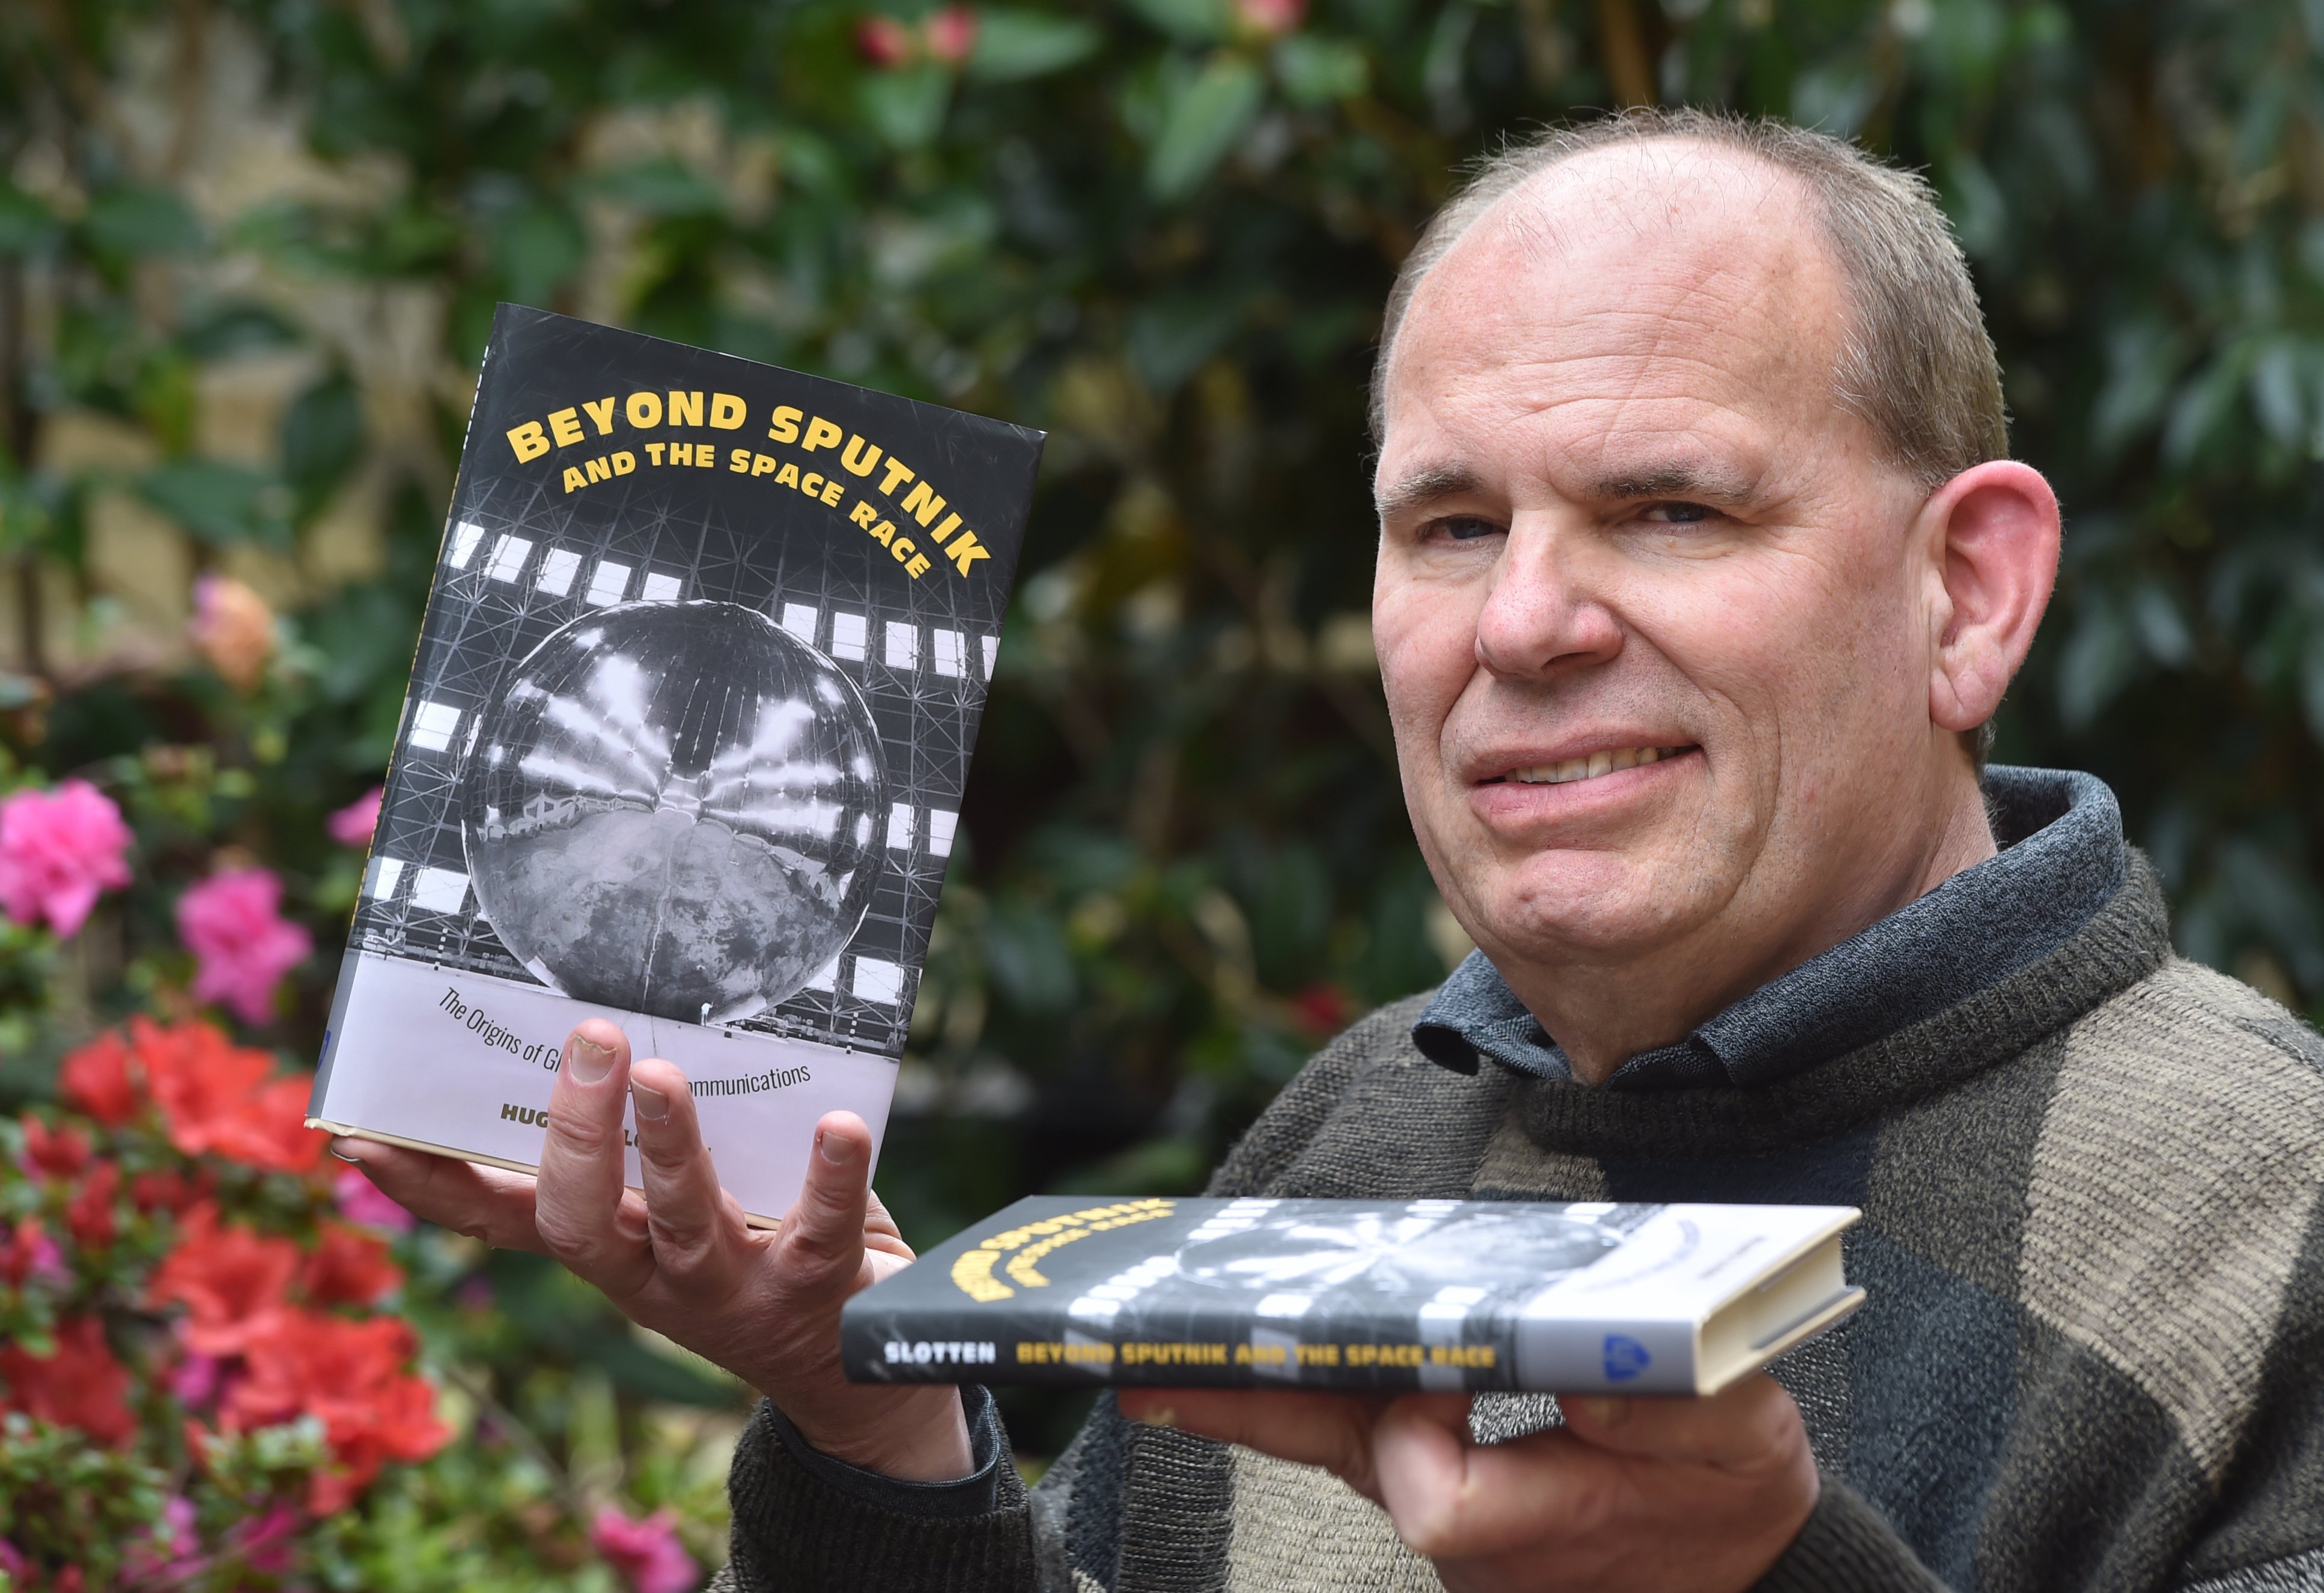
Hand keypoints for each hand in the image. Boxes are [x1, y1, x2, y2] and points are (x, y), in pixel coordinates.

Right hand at [335, 1018, 973, 1481]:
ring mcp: (733, 1285)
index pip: (499, 1217)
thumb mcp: (679, 1204)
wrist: (859, 1371)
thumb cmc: (759, 1244)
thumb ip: (643, 1142)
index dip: (428, 1186)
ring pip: (687, 1222)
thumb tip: (591, 1035)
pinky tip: (836, 1125)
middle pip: (584, 1218)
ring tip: (665, 1075)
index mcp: (609, 1242)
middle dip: (578, 1134)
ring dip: (672, 1146)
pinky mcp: (819, 1284)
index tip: (359, 1137)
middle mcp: (654, 1273)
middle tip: (589, 1041)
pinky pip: (822, 1228)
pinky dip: (832, 1176)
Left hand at [1113, 1377, 1815, 1592]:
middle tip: (1149, 1377)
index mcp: (1546, 1521)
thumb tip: (1573, 1359)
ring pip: (1338, 1447)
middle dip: (1250, 1411)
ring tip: (1171, 1356)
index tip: (1445, 1369)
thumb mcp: (1737, 1439)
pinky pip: (1363, 1439)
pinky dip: (1321, 1394)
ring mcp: (1449, 1517)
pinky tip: (1276, 1353)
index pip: (1433, 1495)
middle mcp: (1472, 1534)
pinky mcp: (1443, 1490)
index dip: (1421, 1429)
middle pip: (1339, 1462)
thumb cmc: (1733, 1497)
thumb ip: (1664, 1403)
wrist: (1742, 1568)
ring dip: (1266, 1397)